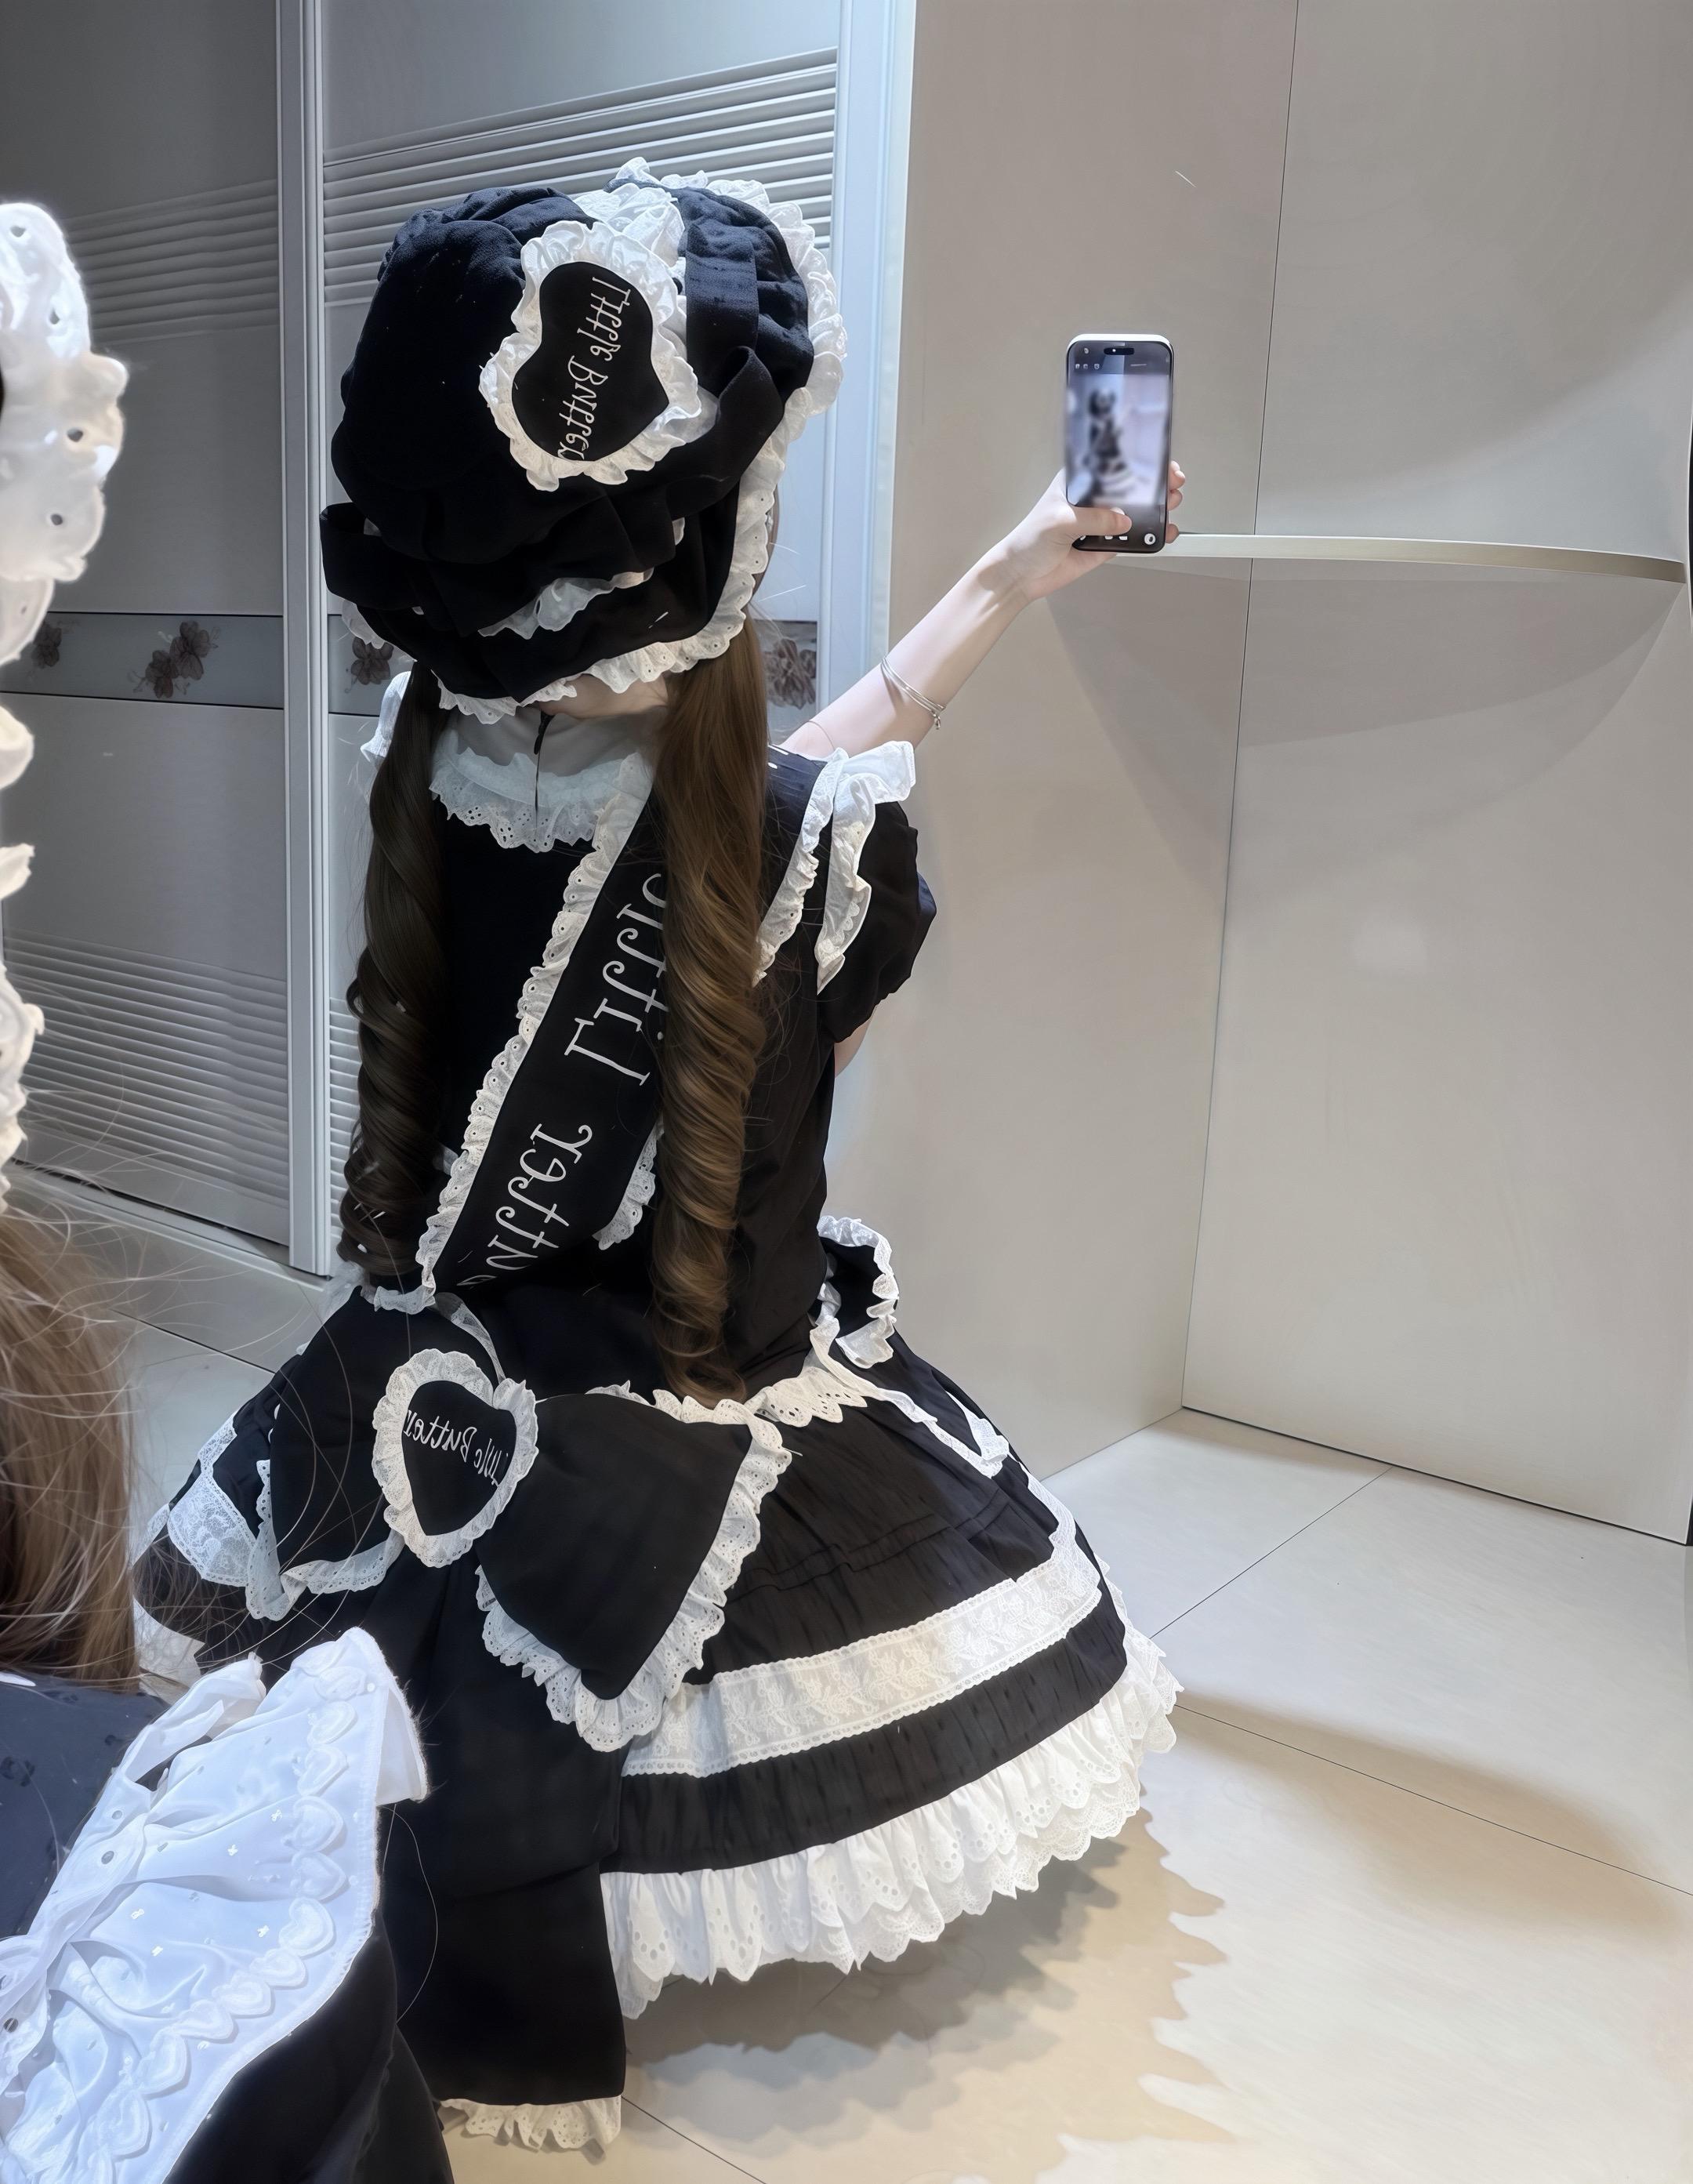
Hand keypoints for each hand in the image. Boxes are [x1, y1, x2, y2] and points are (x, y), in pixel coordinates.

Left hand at [987, 463, 1185, 602]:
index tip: (1159, 464)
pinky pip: (1131, 539)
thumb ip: (1093, 518)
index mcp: (1078, 482)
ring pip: (1134, 512)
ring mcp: (1099, 523)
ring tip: (1171, 506)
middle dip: (1154, 485)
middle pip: (1129, 488)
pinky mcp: (1104, 545)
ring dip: (1156, 509)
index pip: (1112, 466)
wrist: (1021, 576)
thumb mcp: (1061, 520)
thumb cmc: (1029, 540)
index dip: (1137, 463)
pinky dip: (1148, 537)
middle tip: (1172, 485)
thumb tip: (1123, 519)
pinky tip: (1163, 533)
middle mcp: (1091, 500)